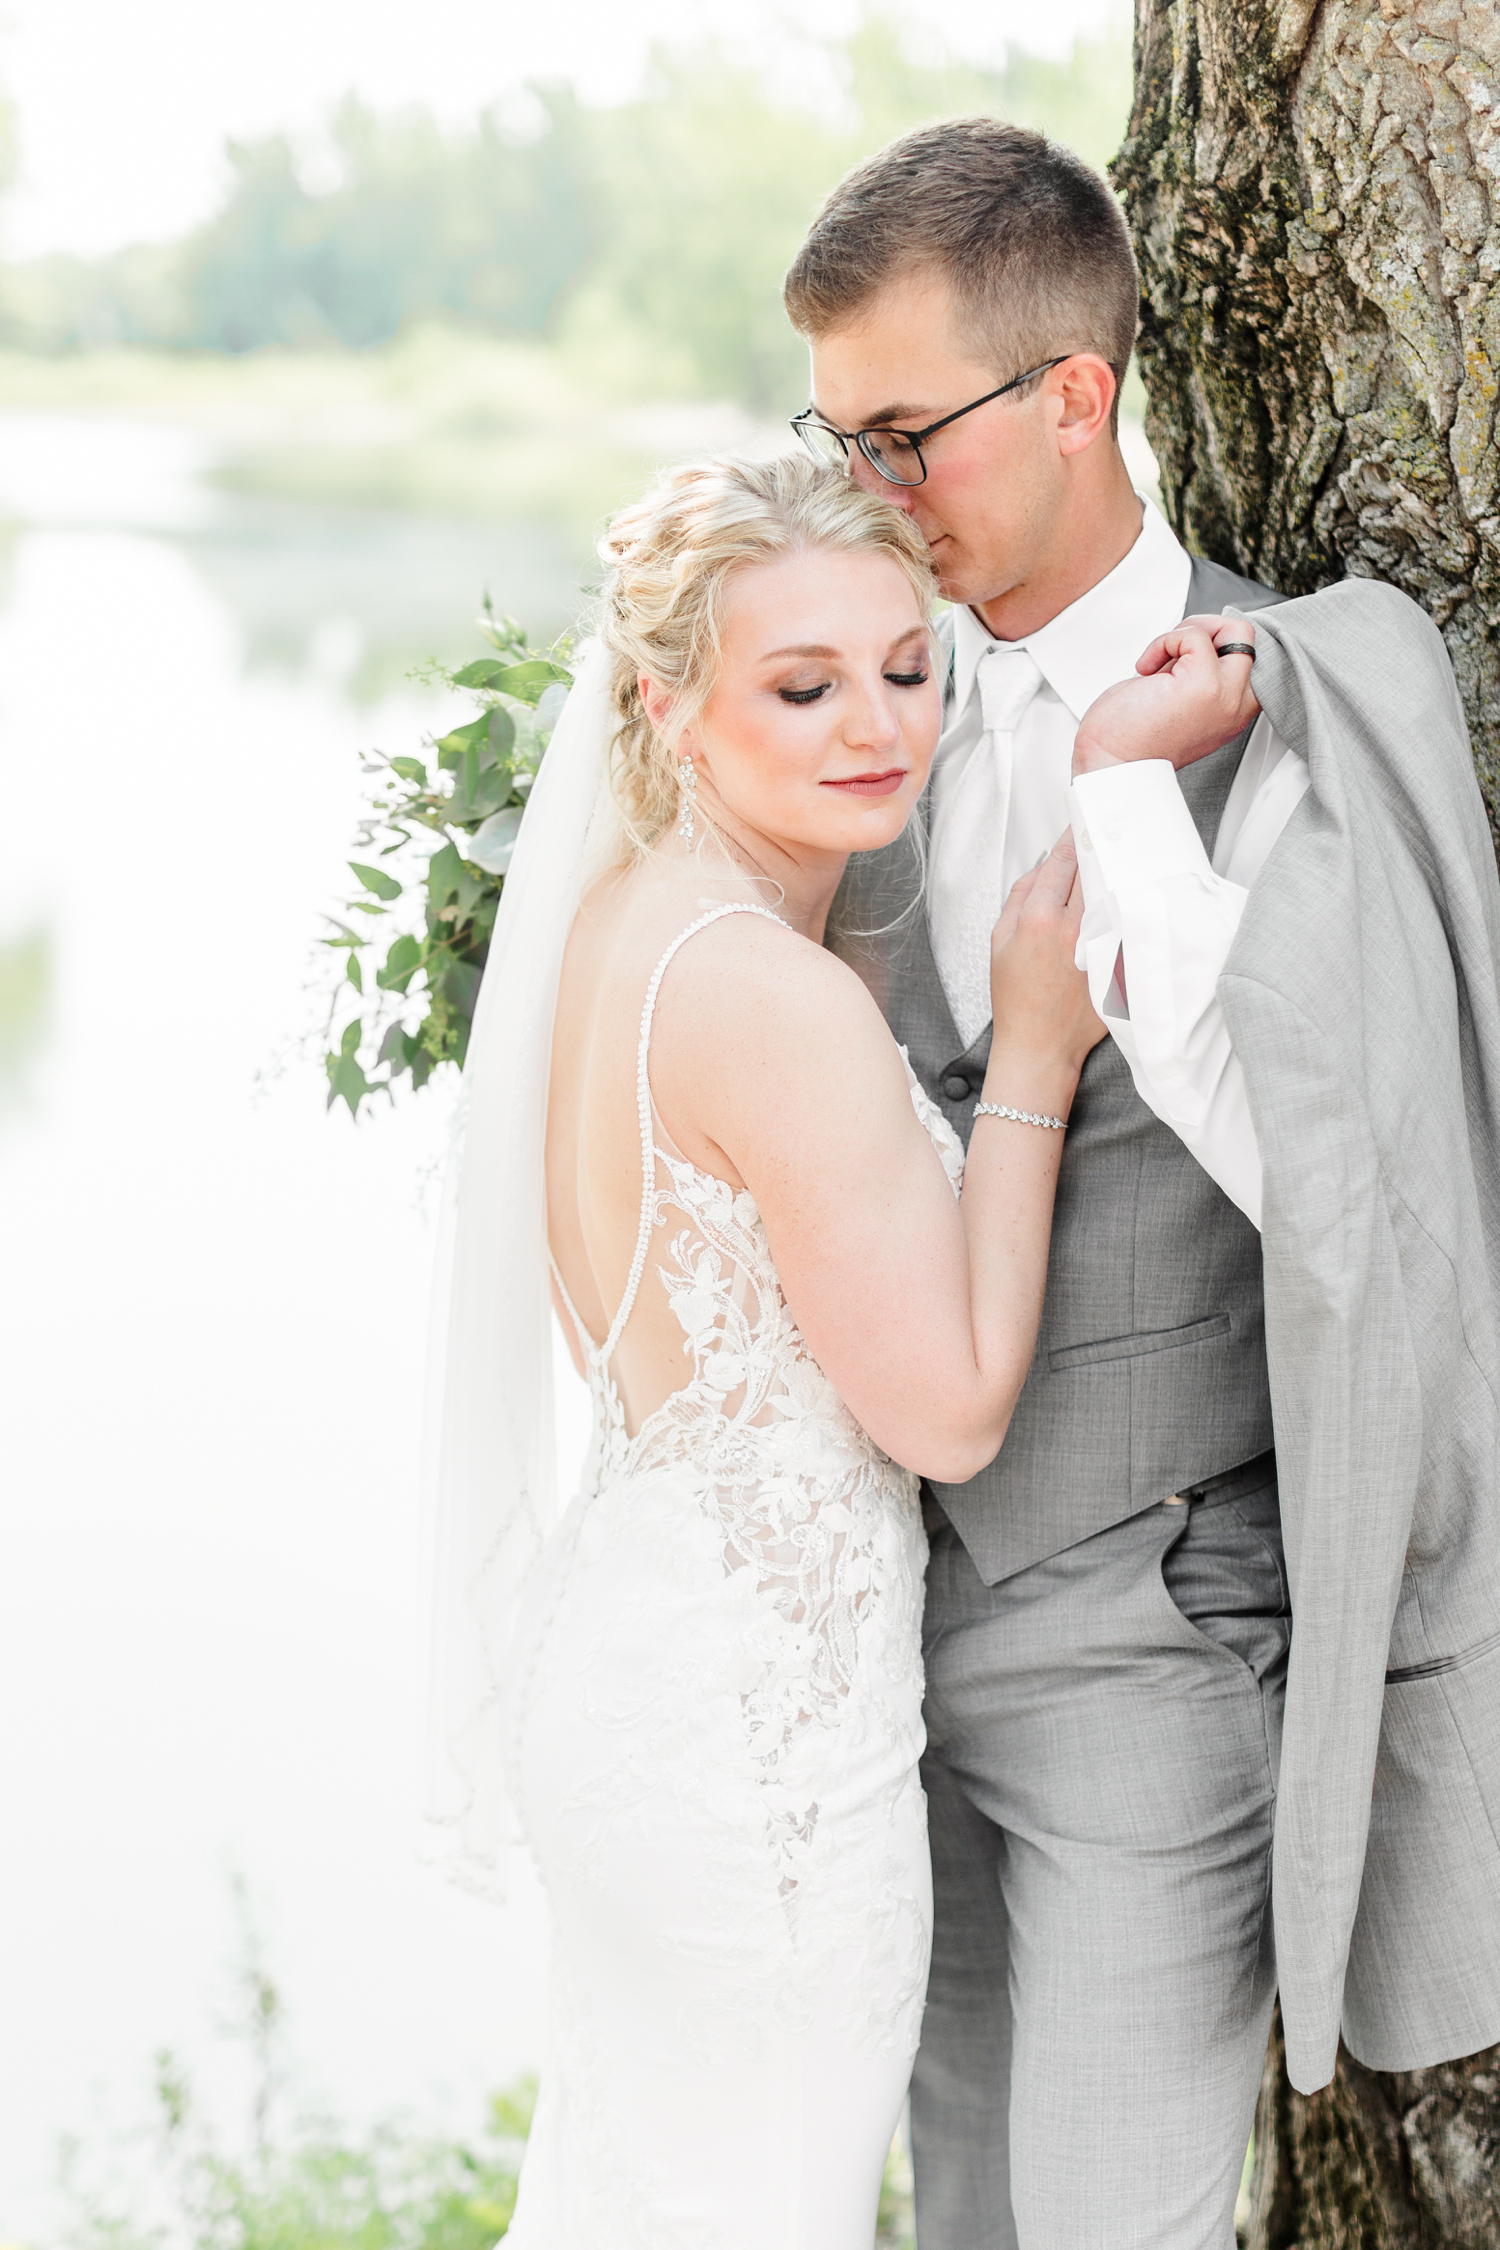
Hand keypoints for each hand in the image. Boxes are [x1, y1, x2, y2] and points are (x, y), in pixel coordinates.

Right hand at [988, 831, 1106, 1092]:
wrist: (1041, 1045)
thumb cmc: (1017, 999)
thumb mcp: (1000, 940)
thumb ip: (1019, 896)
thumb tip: (1043, 867)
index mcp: (1039, 920)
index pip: (1063, 861)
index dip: (1074, 836)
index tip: (1081, 820)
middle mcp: (1073, 929)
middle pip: (1095, 869)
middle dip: (1099, 847)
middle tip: (1107, 830)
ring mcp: (1100, 945)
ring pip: (1115, 890)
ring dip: (1117, 872)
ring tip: (1121, 857)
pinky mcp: (1118, 962)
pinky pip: (1126, 919)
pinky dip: (1127, 903)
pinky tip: (1131, 894)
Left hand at [1071, 615, 1259, 776]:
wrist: (1108, 762)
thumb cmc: (1130, 737)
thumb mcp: (1177, 699)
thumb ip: (1198, 673)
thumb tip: (1200, 637)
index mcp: (1231, 713)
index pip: (1253, 659)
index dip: (1218, 643)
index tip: (1185, 655)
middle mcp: (1235, 707)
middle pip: (1248, 639)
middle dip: (1206, 630)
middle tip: (1174, 653)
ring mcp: (1224, 697)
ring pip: (1236, 630)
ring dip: (1188, 632)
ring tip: (1161, 660)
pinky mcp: (1204, 686)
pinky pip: (1194, 635)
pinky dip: (1164, 641)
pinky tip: (1147, 668)